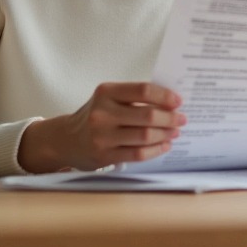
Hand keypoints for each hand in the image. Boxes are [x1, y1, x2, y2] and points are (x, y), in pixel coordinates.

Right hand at [18, 82, 185, 172]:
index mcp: (106, 92)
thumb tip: (170, 101)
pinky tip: (165, 145)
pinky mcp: (104, 156)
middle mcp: (102, 113)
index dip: (165, 96)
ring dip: (166, 134)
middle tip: (182, 119)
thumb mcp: (107, 99)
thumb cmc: (94, 115)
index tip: (178, 101)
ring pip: (145, 136)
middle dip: (170, 117)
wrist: (64, 140)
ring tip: (175, 131)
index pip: (143, 90)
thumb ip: (133, 97)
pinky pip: (138, 153)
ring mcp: (102, 136)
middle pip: (148, 115)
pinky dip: (156, 149)